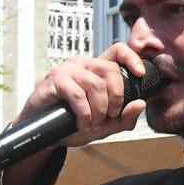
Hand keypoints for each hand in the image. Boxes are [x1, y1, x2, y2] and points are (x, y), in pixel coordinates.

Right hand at [17, 43, 155, 147]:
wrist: (42, 133)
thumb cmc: (70, 124)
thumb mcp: (103, 126)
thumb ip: (123, 118)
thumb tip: (141, 103)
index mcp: (96, 69)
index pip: (118, 51)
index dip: (132, 58)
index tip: (140, 75)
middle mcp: (83, 64)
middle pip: (111, 70)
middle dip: (116, 97)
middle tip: (110, 116)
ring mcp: (69, 69)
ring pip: (96, 84)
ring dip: (98, 110)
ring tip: (92, 125)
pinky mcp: (55, 79)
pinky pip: (78, 95)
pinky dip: (84, 113)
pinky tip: (82, 124)